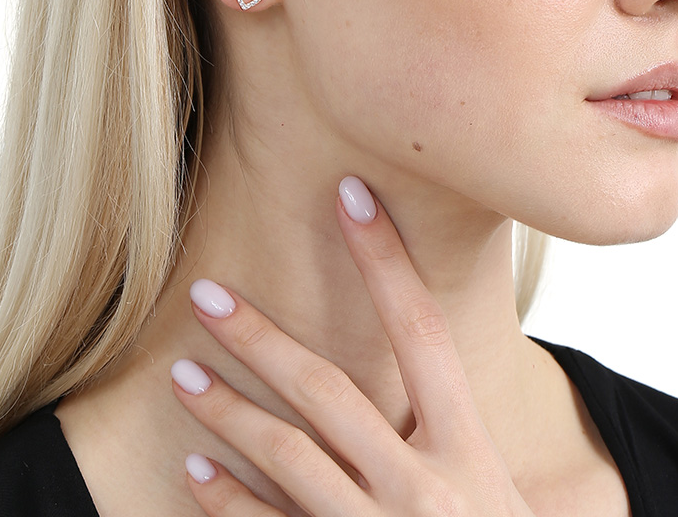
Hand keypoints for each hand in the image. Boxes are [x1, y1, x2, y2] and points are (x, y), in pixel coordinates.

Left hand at [169, 175, 535, 515]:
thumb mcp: (496, 493)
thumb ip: (454, 436)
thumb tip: (421, 371)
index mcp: (469, 450)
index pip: (422, 329)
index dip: (385, 258)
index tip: (349, 193)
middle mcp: (424, 486)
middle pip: (328, 390)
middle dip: (261, 338)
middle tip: (205, 294)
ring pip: (289, 457)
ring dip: (228, 413)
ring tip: (181, 374)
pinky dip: (229, 505)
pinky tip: (194, 474)